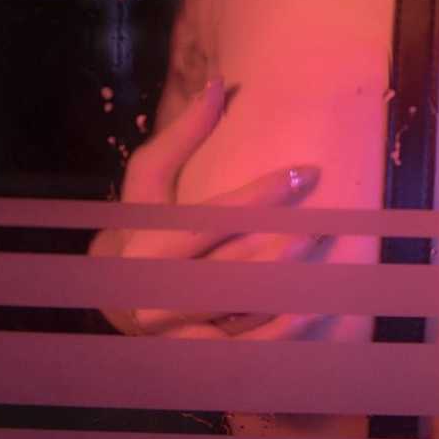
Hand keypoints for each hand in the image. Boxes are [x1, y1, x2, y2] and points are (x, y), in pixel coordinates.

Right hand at [88, 76, 330, 339]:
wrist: (110, 297)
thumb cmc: (139, 224)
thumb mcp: (147, 180)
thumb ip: (182, 135)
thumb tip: (218, 83)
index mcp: (148, 246)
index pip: (213, 220)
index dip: (262, 196)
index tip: (305, 172)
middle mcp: (161, 294)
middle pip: (233, 268)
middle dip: (284, 243)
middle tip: (325, 223)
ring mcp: (180, 331)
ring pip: (243, 313)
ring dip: (291, 289)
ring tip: (328, 264)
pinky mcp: (198, 355)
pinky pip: (246, 349)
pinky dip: (281, 332)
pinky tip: (315, 308)